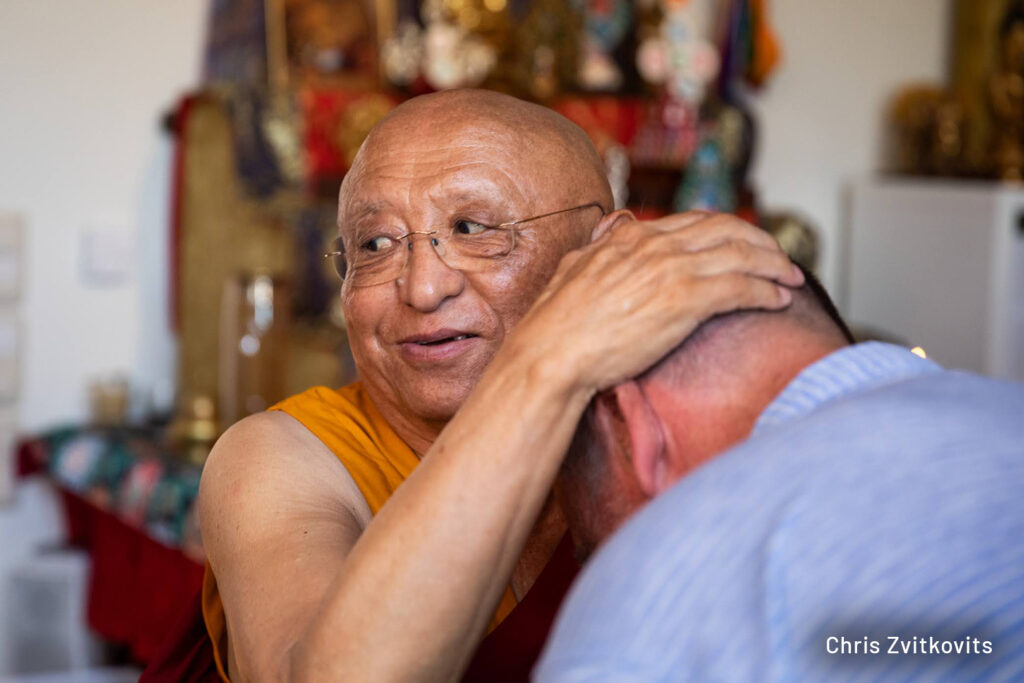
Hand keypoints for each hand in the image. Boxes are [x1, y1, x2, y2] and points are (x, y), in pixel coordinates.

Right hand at [506, 211, 804, 395]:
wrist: (550, 355)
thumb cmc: (554, 324)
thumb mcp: (573, 267)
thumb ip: (599, 246)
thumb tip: (611, 229)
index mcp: (631, 237)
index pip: (695, 222)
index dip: (728, 231)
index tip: (744, 244)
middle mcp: (655, 245)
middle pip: (727, 229)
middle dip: (761, 241)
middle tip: (779, 258)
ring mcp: (671, 270)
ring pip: (741, 254)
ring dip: (773, 265)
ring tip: (791, 278)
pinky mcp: (683, 301)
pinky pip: (740, 287)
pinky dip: (766, 291)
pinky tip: (779, 300)